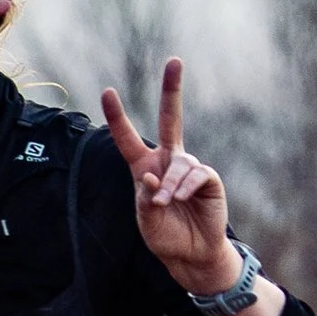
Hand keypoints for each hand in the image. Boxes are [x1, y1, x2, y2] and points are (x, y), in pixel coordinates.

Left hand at [102, 59, 234, 294]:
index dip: (118, 117)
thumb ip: (144, 198)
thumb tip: (153, 176)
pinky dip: (185, 188)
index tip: (107, 91)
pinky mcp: (208, 178)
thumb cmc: (164, 236)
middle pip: (172, 119)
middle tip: (175, 61)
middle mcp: (168, 161)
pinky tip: (183, 199)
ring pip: (179, 164)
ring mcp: (190, 168)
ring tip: (166, 204)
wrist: (191, 255)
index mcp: (145, 168)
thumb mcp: (144, 220)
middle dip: (173, 90)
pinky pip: (196, 174)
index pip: (128, 139)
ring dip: (170, 185)